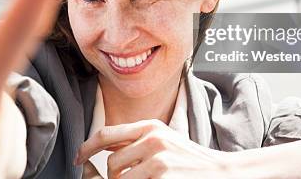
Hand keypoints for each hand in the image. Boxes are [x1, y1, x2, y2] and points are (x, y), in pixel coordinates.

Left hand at [75, 119, 232, 178]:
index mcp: (151, 126)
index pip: (106, 134)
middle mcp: (153, 139)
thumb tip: (104, 149)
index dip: (87, 147)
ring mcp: (158, 160)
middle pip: (111, 163)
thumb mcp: (164, 141)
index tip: (79, 158)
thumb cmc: (189, 161)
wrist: (221, 173)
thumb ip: (137, 141)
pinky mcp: (162, 177)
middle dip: (113, 178)